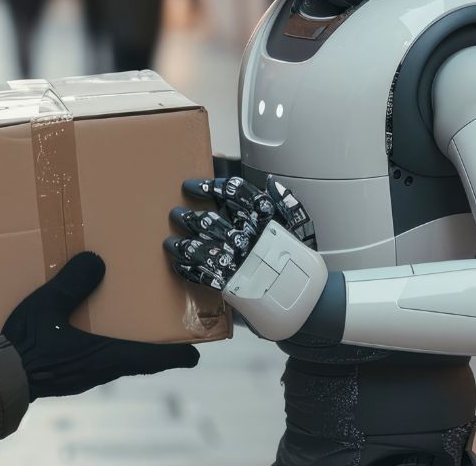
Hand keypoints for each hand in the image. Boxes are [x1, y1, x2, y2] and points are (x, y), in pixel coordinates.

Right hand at [1, 251, 199, 400]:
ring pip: (118, 358)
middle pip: (140, 358)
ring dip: (128, 341)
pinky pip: (96, 358)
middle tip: (166, 324)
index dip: (178, 354)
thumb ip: (72, 283)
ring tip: (130, 319)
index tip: (197, 351)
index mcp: (106, 356)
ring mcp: (84, 375)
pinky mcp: (68, 374)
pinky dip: (104, 343)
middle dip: (154, 342)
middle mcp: (101, 369)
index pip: (153, 358)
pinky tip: (88, 327)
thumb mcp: (47, 306)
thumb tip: (97, 261)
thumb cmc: (25, 346)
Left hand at [163, 176, 315, 289]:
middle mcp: (250, 238)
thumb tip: (270, 182)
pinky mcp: (232, 285)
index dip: (209, 187)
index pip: (234, 194)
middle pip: (212, 221)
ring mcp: (239, 262)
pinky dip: (189, 269)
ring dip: (183, 245)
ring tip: (170, 242)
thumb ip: (283, 201)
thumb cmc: (299, 256)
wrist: (304, 295)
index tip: (191, 186)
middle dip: (190, 218)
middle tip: (176, 214)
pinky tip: (179, 263)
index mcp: (265, 218)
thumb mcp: (299, 224)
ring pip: (202, 249)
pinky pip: (204, 275)